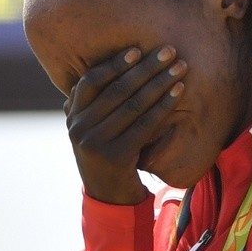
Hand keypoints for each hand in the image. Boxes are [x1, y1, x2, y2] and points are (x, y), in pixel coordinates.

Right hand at [64, 45, 186, 205]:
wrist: (109, 200)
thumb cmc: (106, 158)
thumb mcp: (90, 132)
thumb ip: (90, 106)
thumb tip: (99, 70)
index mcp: (72, 118)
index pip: (90, 82)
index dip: (114, 64)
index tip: (137, 50)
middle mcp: (80, 129)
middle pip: (117, 89)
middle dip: (145, 67)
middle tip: (168, 50)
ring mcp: (96, 144)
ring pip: (133, 104)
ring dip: (160, 82)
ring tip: (179, 67)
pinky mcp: (117, 156)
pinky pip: (146, 124)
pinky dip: (164, 104)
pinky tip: (179, 91)